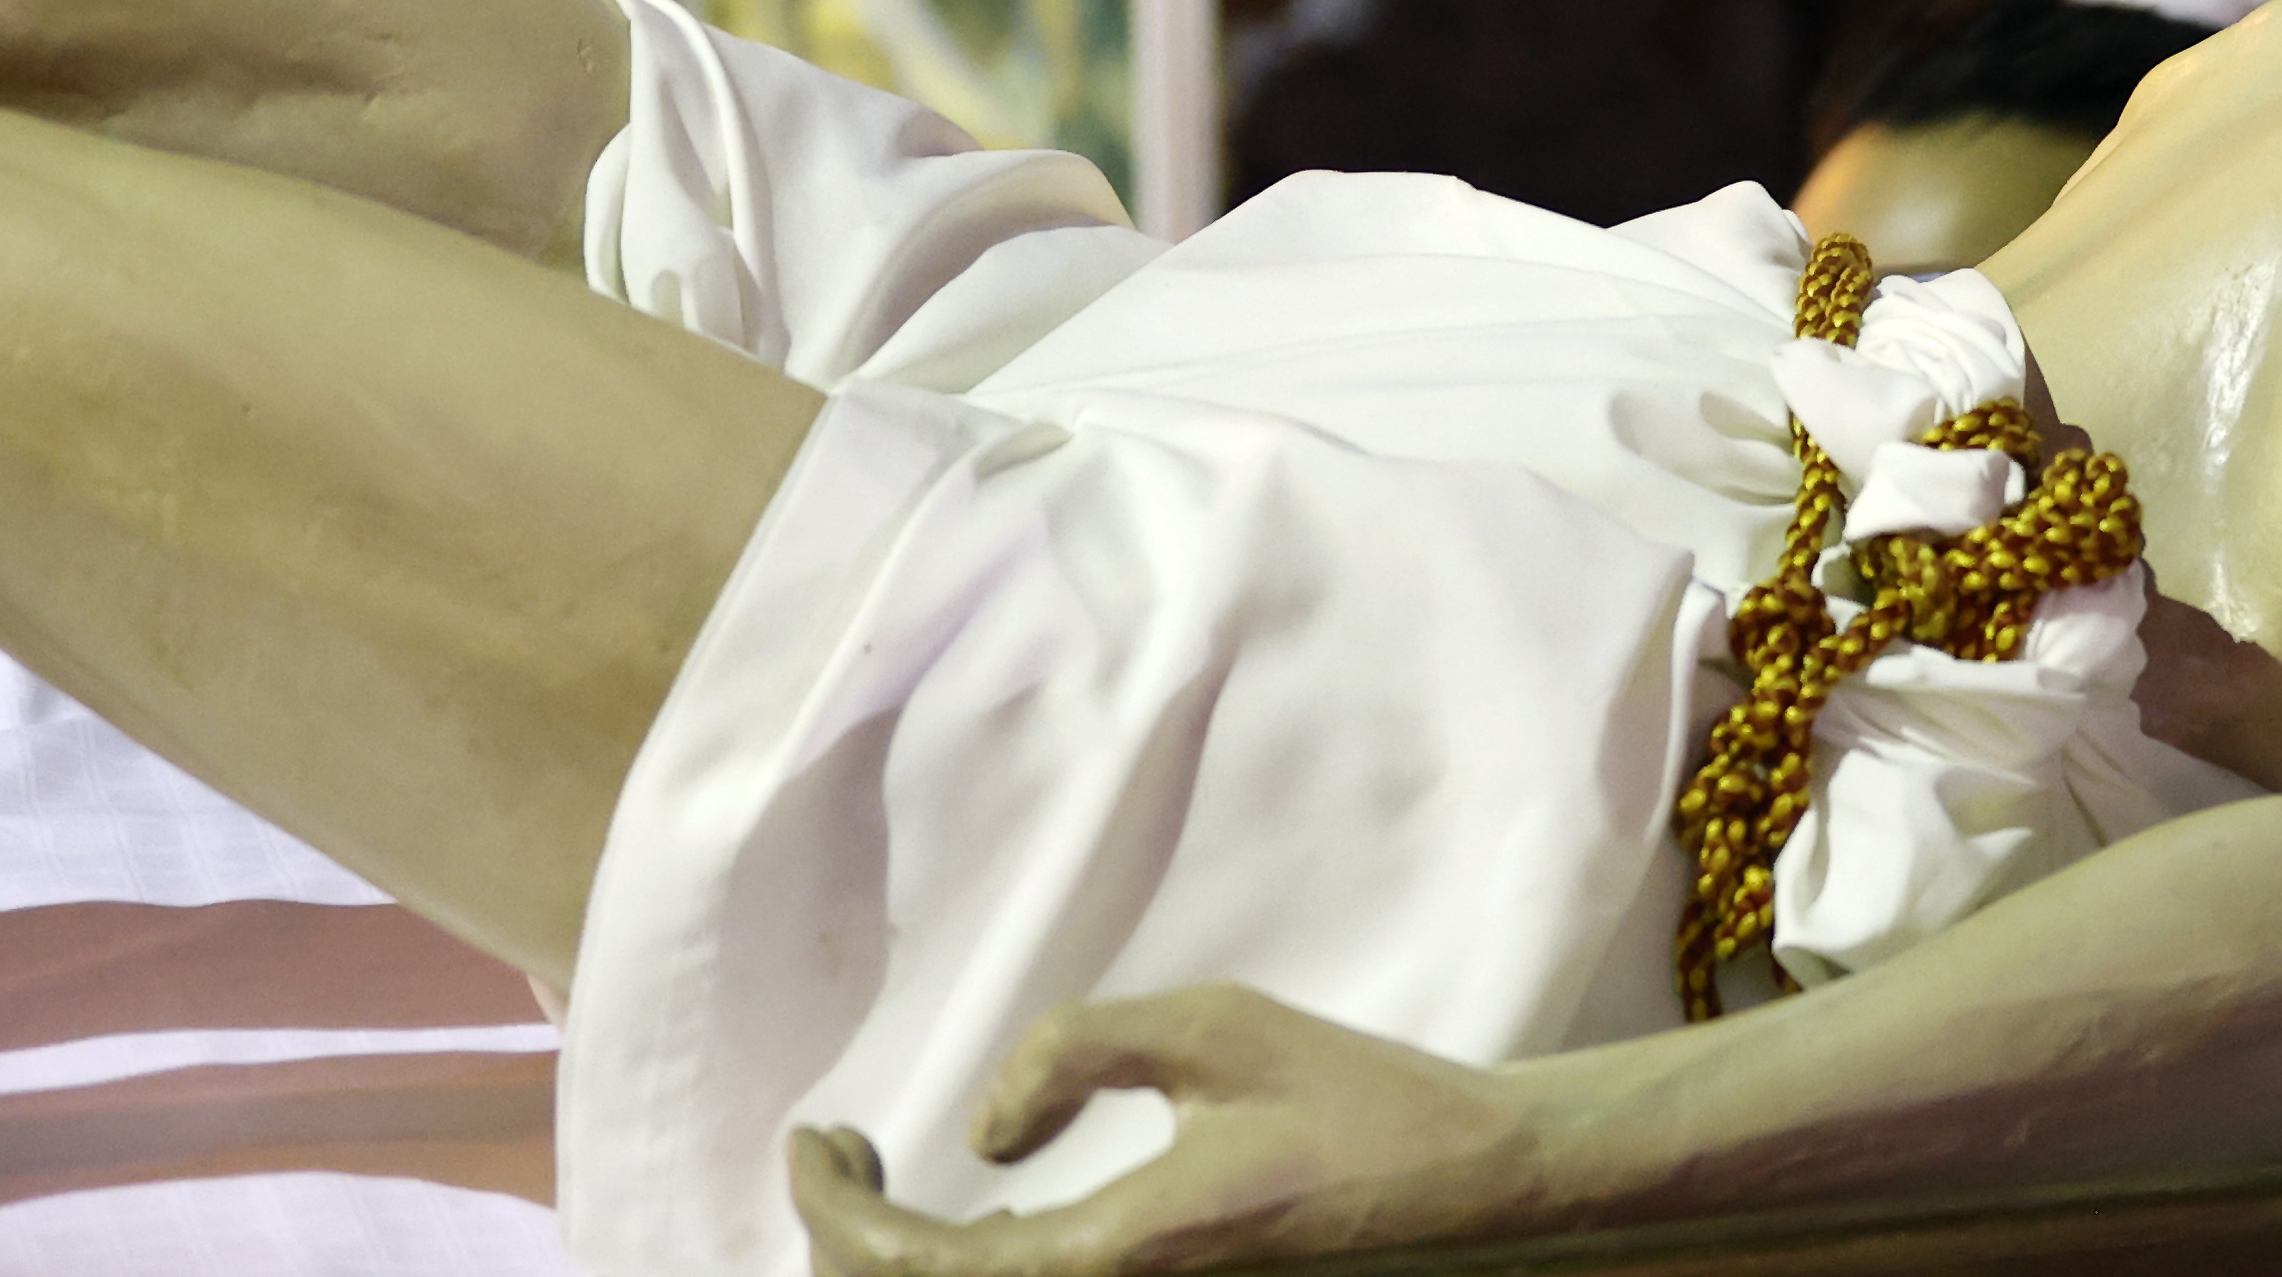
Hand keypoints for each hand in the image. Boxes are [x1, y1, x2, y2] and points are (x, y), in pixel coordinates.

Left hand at [787, 985, 1546, 1275]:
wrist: (1466, 1194)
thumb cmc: (1354, 1103)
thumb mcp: (1217, 1030)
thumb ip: (1078, 1051)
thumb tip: (985, 1134)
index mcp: (1106, 1261)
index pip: (901, 1267)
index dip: (827, 1205)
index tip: (815, 1133)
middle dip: (844, 1239)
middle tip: (839, 1152)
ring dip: (903, 1264)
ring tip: (884, 1181)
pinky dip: (968, 1276)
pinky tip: (978, 1217)